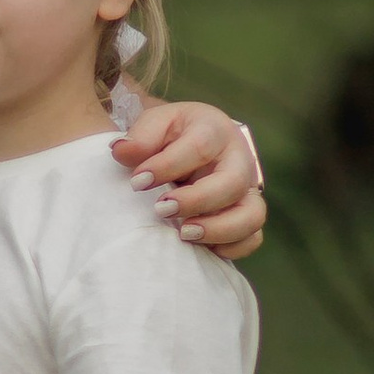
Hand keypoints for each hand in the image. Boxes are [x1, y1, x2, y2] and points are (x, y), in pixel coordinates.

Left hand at [112, 96, 264, 259]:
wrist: (188, 145)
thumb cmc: (169, 136)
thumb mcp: (155, 124)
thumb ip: (141, 136)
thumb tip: (122, 151)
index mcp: (215, 131)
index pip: (201, 146)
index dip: (168, 166)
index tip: (138, 182)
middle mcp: (239, 160)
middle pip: (233, 182)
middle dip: (197, 200)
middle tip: (161, 209)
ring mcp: (246, 190)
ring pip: (252, 214)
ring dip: (219, 229)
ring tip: (184, 234)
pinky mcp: (246, 215)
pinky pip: (252, 238)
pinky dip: (230, 248)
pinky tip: (198, 248)